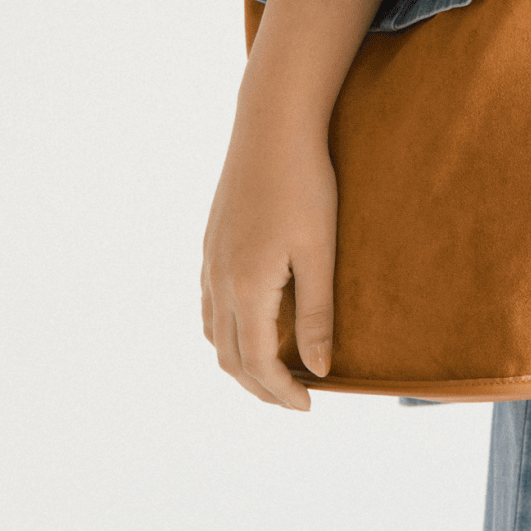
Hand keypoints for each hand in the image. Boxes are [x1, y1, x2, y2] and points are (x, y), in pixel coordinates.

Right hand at [199, 0, 404, 407]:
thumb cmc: (305, 184)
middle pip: (229, 357)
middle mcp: (219, 279)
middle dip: (260, 385)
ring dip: (240, 361)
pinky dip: (228, 330)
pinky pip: (209, 304)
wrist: (272, 125)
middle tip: (295, 397)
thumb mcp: (321, 251)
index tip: (309, 406)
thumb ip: (318, 313)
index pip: (259, 364)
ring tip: (276, 369)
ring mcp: (210, 259)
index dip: (282, 392)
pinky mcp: (211, 241)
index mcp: (247, 287)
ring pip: (214, 332)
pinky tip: (252, 323)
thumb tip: (318, 369)